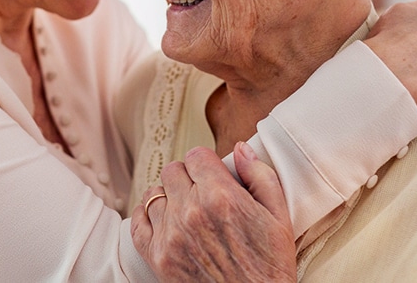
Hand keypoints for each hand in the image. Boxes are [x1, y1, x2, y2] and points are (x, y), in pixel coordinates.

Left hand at [130, 144, 295, 281]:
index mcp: (221, 197)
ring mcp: (170, 235)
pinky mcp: (156, 257)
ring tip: (185, 208)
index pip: (196, 155)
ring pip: (154, 193)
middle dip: (188, 177)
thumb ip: (260, 176)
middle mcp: (191, 212)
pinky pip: (138, 220)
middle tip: (201, 191)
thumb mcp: (278, 218)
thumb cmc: (269, 268)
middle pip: (173, 170)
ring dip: (169, 196)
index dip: (206, 163)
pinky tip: (164, 220)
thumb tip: (241, 149)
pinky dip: (148, 216)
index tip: (212, 174)